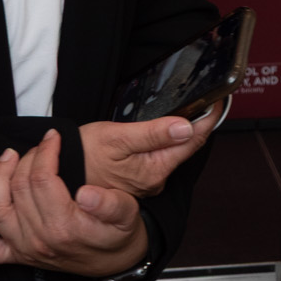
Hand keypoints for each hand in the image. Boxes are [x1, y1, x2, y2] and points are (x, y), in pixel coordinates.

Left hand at [0, 129, 147, 277]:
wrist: (117, 265)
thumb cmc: (120, 236)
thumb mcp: (128, 215)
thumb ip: (110, 204)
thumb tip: (87, 193)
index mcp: (65, 226)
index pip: (42, 179)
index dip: (46, 151)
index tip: (54, 136)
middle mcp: (40, 239)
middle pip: (19, 188)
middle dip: (27, 158)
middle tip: (41, 145)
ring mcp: (26, 249)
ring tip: (8, 157)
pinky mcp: (20, 257)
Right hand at [79, 112, 214, 198]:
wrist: (62, 172)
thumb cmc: (84, 155)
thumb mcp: (118, 137)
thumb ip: (153, 133)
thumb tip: (186, 127)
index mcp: (154, 170)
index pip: (193, 141)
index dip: (209, 119)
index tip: (219, 100)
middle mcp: (155, 180)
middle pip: (185, 147)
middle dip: (198, 123)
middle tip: (207, 99)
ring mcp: (147, 181)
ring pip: (172, 151)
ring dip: (181, 132)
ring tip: (188, 109)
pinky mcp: (138, 179)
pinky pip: (159, 157)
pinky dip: (165, 140)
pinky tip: (162, 129)